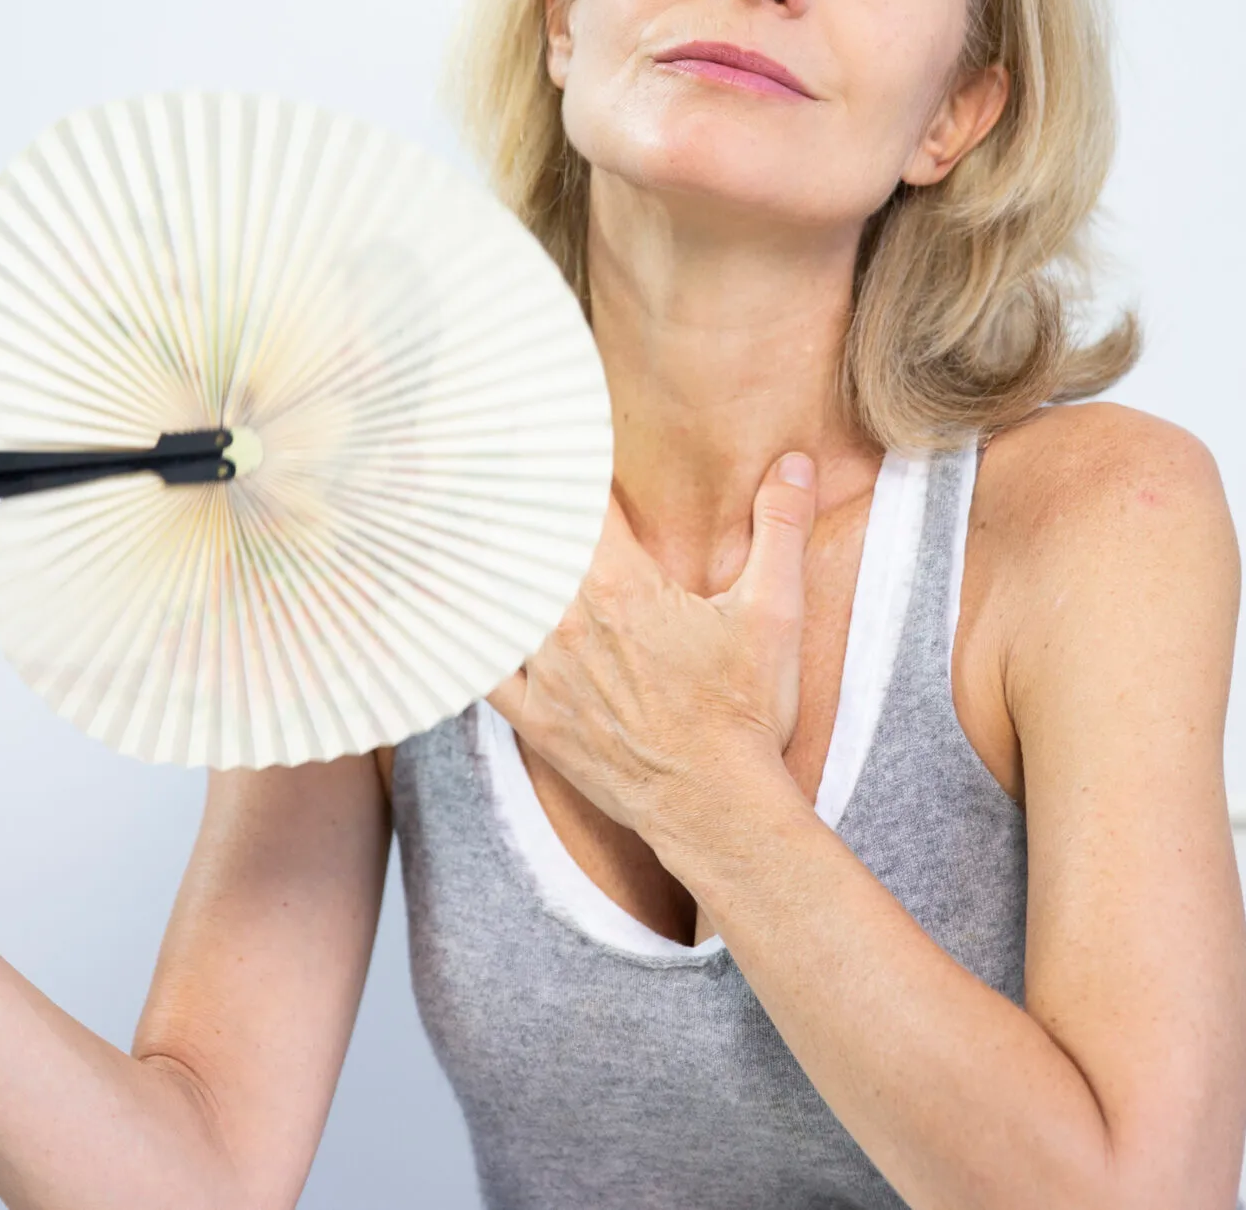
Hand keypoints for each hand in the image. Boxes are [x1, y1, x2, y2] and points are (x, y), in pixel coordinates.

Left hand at [486, 451, 816, 845]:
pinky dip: (467, 641)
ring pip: (497, 599)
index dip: (571, 466)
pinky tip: (452, 618)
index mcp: (618, 583)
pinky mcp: (534, 718)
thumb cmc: (744, 710)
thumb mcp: (774, 611)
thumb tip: (794, 463)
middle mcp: (567, 620)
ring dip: (491, 563)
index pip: (578, 501)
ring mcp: (543, 672)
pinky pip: (480, 670)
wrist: (715, 806)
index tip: (560, 439)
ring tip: (470, 528)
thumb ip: (781, 528)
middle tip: (497, 472)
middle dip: (524, 509)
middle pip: (526, 543)